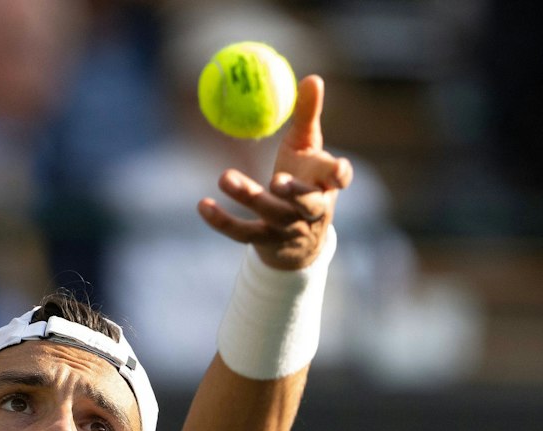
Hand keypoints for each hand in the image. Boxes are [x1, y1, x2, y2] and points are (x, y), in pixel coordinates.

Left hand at [197, 75, 352, 270]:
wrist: (297, 240)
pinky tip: (203, 205)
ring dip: (249, 197)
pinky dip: (222, 221)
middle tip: (277, 180)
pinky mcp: (265, 241)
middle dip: (294, 192)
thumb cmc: (304, 181)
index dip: (340, 175)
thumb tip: (313, 77)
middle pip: (305, 203)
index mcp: (325, 185)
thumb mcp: (306, 148)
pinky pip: (242, 233)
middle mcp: (311, 210)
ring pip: (271, 215)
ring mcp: (288, 228)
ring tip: (225, 177)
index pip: (339, 180)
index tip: (338, 169)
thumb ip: (308, 116)